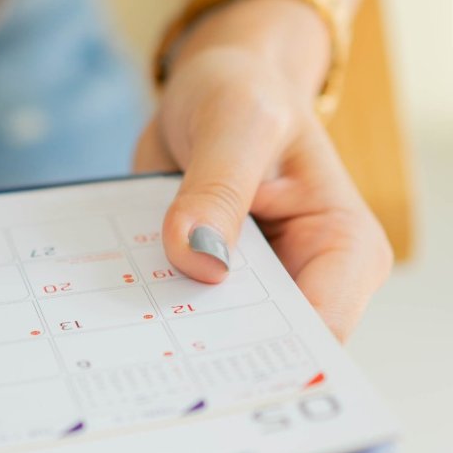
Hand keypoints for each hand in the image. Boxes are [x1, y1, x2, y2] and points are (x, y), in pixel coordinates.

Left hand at [133, 0, 392, 341]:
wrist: (217, 84)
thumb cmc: (246, 91)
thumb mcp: (235, 122)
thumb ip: (218, 189)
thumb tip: (197, 259)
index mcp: (346, 249)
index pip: (317, 331)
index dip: (266, 359)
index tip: (203, 368)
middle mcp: (310, 280)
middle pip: (264, 349)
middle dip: (211, 356)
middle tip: (143, 356)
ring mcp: (258, 289)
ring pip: (215, 342)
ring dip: (169, 337)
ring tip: (116, 337)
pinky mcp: (211, 284)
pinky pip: (179, 314)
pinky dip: (146, 309)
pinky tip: (106, 308)